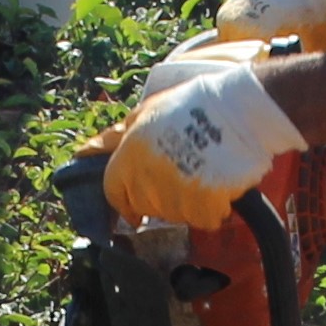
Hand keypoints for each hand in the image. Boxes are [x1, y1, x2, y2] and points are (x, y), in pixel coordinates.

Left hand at [105, 54, 307, 228]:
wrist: (241, 110)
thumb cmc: (194, 106)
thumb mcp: (147, 111)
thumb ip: (115, 137)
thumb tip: (84, 151)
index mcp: (131, 153)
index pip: (115, 193)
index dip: (126, 201)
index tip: (136, 207)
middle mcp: (149, 176)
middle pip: (146, 206)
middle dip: (160, 198)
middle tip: (182, 175)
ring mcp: (177, 193)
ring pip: (176, 214)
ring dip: (189, 203)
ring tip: (204, 173)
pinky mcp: (205, 204)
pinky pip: (205, 219)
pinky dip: (213, 209)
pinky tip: (219, 186)